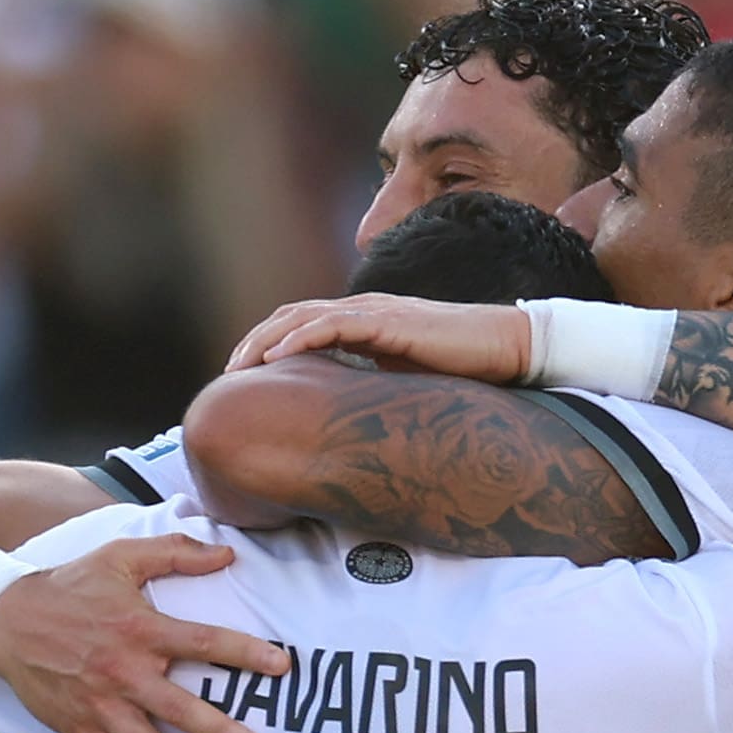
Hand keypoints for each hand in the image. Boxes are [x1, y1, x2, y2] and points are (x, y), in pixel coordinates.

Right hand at [0, 535, 290, 732]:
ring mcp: (101, 705)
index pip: (203, 642)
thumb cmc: (70, 586)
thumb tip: (228, 553)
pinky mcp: (80, 727)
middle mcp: (124, 672)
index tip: (282, 666)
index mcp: (141, 628)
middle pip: (180, 708)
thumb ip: (175, 554)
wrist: (7, 619)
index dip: (245, 653)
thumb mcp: (120, 556)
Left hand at [225, 291, 534, 381]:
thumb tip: (349, 423)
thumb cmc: (463, 370)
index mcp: (364, 322)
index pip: (302, 325)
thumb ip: (374, 389)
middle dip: (254, 343)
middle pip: (290, 317)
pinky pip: (332, 325)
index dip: (268, 347)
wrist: (506, 348)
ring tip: (237, 367)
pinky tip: (275, 360)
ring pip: (302, 317)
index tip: (242, 379)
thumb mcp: (405, 382)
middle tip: (226, 375)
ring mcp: (375, 312)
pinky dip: (298, 339)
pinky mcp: (388, 322)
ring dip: (264, 341)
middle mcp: (363, 310)